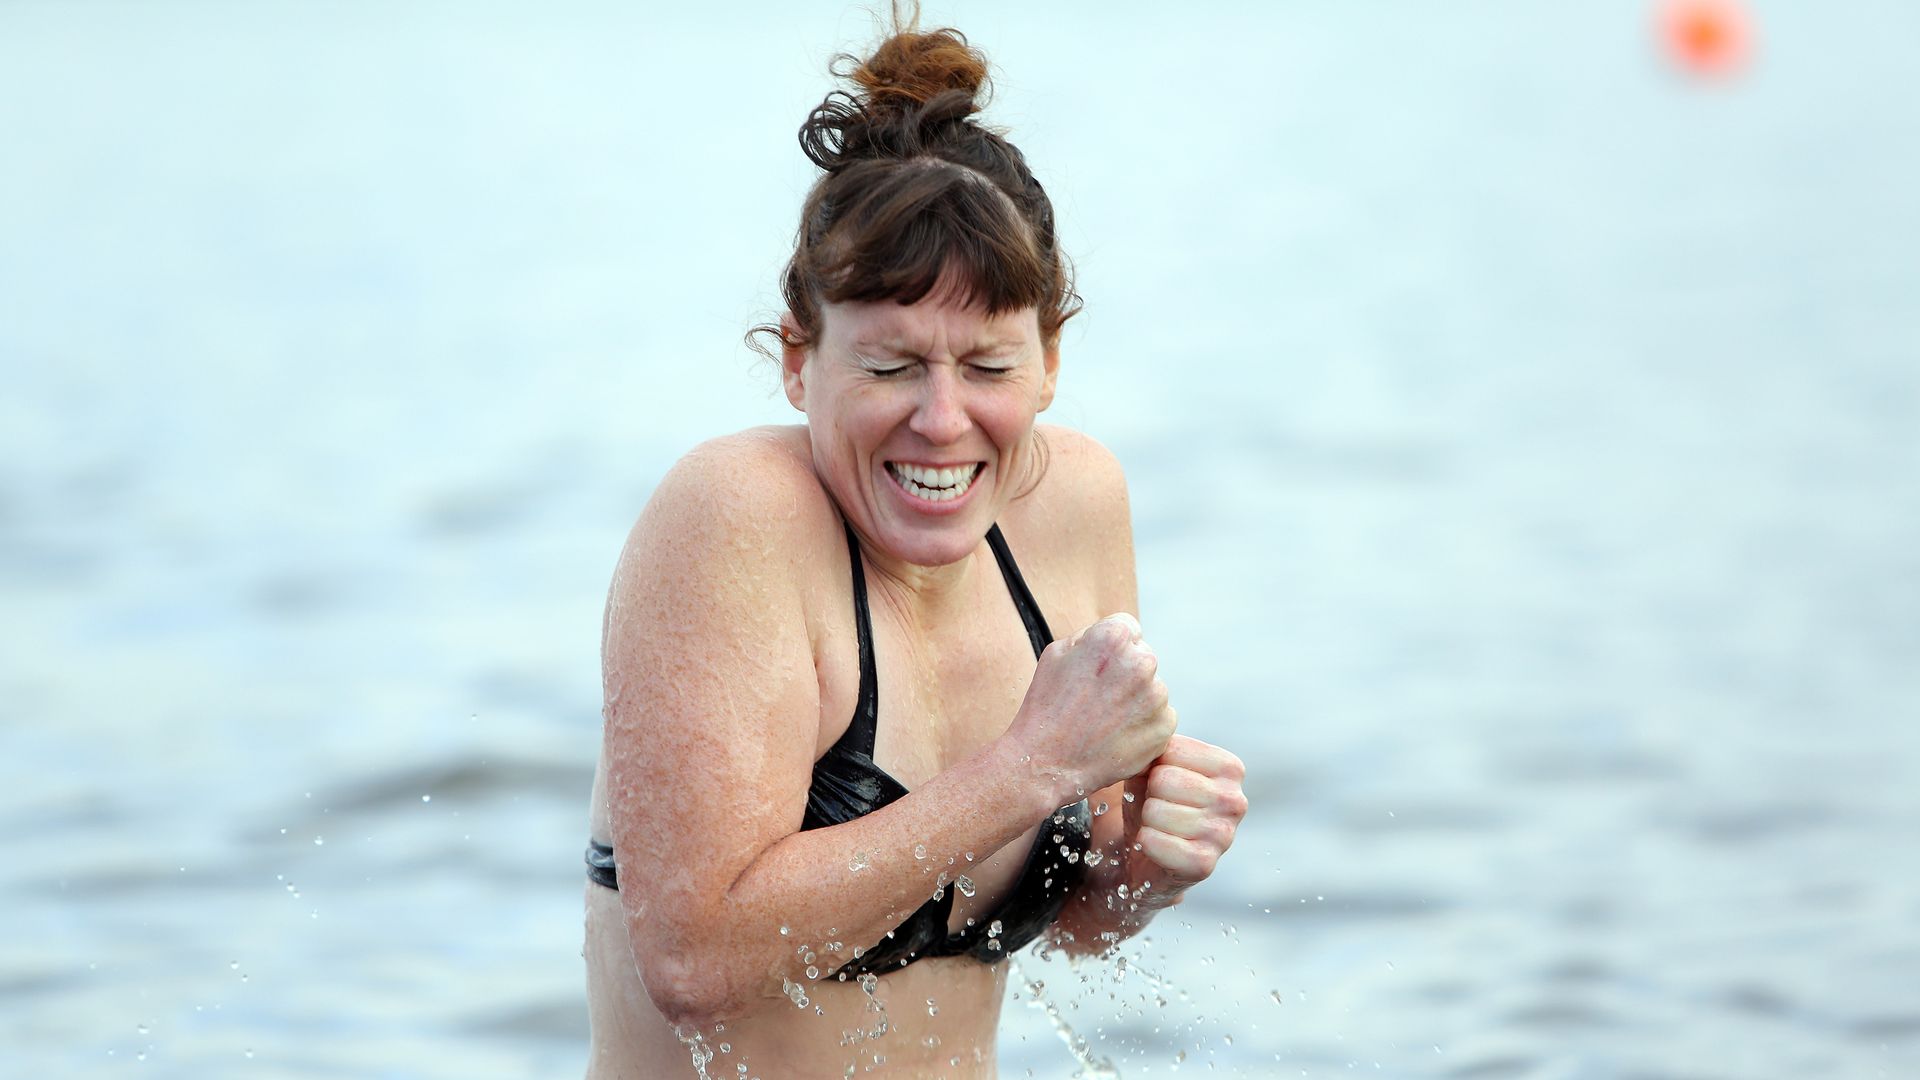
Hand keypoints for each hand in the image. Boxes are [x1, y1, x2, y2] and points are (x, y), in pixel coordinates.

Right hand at [1008, 613, 1176, 799]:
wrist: (1047, 762)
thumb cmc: (1046, 708)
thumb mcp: (1056, 654)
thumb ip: (1091, 636)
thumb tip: (1115, 637)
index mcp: (1113, 638)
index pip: (1128, 628)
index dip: (1111, 648)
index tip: (1099, 668)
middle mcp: (1141, 662)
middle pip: (1142, 657)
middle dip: (1126, 673)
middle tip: (1098, 698)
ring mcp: (1156, 696)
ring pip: (1152, 688)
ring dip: (1135, 699)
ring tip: (1104, 719)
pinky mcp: (1164, 726)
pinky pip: (1160, 716)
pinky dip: (1143, 724)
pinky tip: (1116, 734)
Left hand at [1125, 734, 1245, 897]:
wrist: (1145, 854)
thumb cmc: (1152, 800)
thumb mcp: (1152, 764)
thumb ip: (1152, 745)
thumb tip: (1144, 743)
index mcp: (1229, 768)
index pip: (1171, 748)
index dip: (1151, 765)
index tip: (1158, 781)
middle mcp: (1235, 800)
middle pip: (1164, 780)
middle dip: (1148, 793)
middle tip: (1156, 807)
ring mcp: (1224, 835)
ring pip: (1155, 811)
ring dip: (1145, 819)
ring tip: (1157, 826)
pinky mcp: (1204, 865)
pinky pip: (1155, 842)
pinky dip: (1144, 841)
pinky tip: (1153, 845)